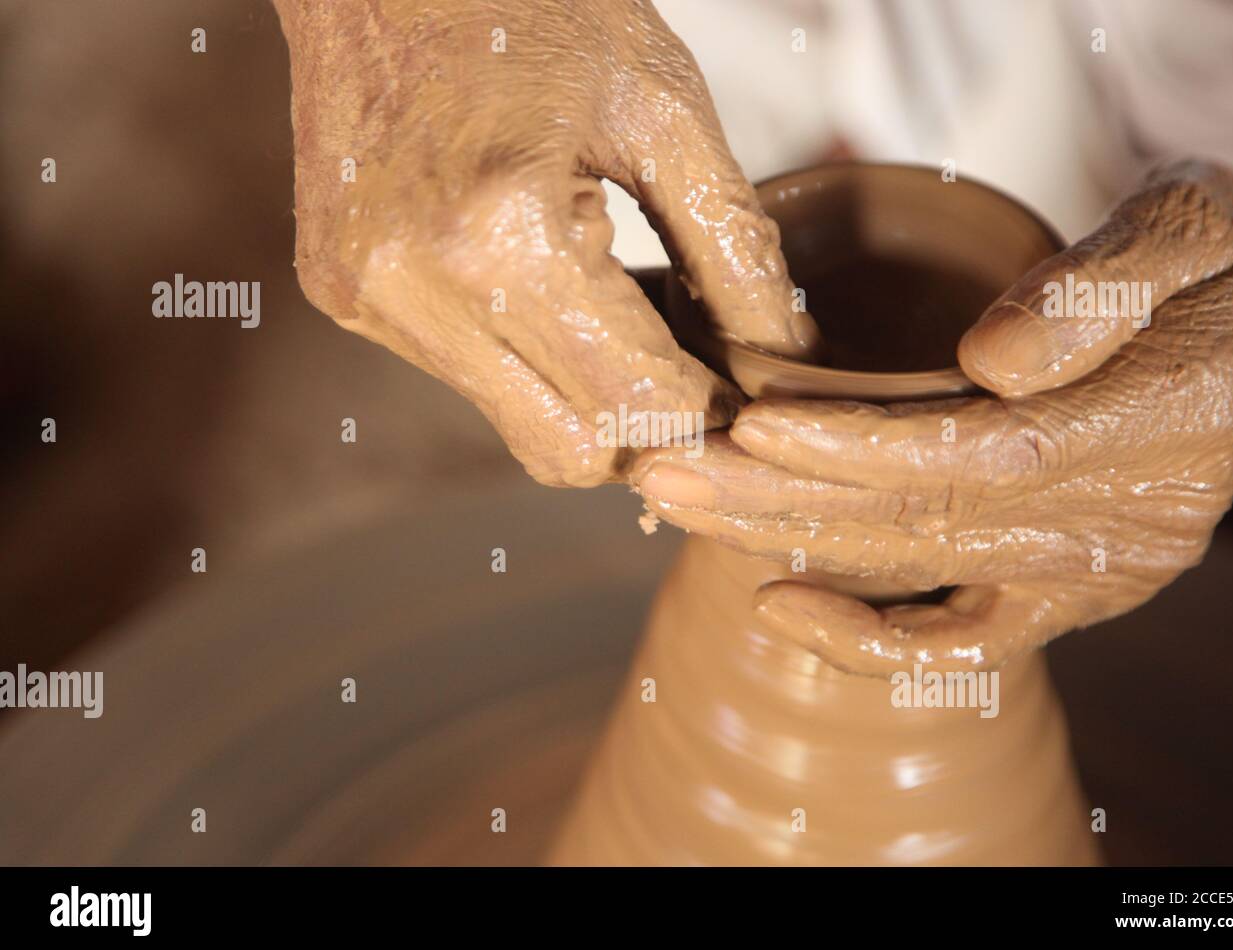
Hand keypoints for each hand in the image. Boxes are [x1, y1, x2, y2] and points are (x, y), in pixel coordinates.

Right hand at [272, 0, 816, 486]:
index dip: (712, 415)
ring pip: (519, 428)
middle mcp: (417, 289)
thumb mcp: (664, 108)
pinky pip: (467, 380)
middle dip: (653, 427)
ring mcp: (367, 298)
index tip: (749, 389)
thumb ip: (734, 248)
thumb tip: (784, 355)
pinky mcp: (343, 293)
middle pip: (576, 452)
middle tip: (700, 369)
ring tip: (626, 314)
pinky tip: (554, 290)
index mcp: (505, 237)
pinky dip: (529, 360)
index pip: (638, 405)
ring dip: (591, 398)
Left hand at [632, 161, 1232, 674]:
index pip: (980, 452)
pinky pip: (957, 643)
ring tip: (674, 500)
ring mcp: (1082, 576)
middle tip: (659, 466)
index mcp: (1150, 429)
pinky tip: (777, 606)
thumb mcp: (1193, 232)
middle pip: (919, 521)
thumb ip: (1106, 286)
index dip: (861, 446)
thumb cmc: (1216, 274)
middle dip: (777, 497)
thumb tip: (992, 360)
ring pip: (913, 570)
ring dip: (783, 539)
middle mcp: (1115, 527)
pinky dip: (865, 637)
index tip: (752, 424)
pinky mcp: (1055, 597)